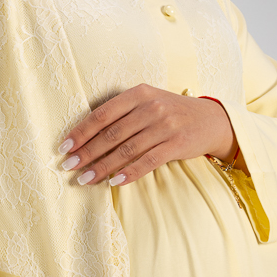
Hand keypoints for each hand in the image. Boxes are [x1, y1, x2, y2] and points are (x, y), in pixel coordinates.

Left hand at [60, 87, 237, 188]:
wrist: (211, 119)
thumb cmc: (172, 112)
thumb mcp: (148, 102)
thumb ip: (122, 113)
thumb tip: (87, 136)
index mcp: (138, 94)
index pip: (102, 114)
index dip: (81, 131)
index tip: (64, 147)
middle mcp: (151, 107)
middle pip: (111, 133)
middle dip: (87, 152)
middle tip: (69, 166)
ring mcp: (164, 126)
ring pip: (126, 149)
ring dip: (102, 167)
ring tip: (85, 179)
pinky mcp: (176, 144)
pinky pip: (148, 161)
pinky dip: (129, 173)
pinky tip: (114, 183)